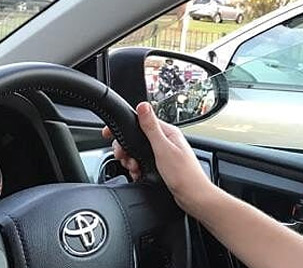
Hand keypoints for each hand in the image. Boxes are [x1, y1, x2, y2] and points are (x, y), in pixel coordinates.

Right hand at [102, 102, 216, 212]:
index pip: (141, 121)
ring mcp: (163, 153)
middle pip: (136, 138)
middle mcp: (166, 140)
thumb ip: (151, 128)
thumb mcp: (163, 148)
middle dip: (126, 148)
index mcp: (167, 132)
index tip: (109, 134)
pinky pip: (143, 162)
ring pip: (138, 151)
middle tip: (125, 158)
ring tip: (134, 168)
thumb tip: (143, 105)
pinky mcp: (161, 165)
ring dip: (131, 160)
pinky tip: (138, 174)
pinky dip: (137, 168)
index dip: (125, 127)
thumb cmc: (183, 174)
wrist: (193, 197)